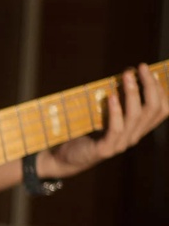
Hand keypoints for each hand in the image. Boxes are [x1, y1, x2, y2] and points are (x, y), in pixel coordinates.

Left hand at [38, 64, 168, 178]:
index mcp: (138, 129)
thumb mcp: (106, 116)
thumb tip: (127, 74)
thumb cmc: (86, 132)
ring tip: (127, 76)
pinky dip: (115, 111)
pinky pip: (116, 128)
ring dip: (132, 93)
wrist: (66, 158)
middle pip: (153, 110)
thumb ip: (118, 101)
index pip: (161, 109)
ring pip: (136, 116)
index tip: (149, 71)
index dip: (160, 89)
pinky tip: (111, 96)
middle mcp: (134, 136)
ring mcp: (121, 144)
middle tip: (142, 67)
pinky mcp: (105, 149)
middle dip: (150, 85)